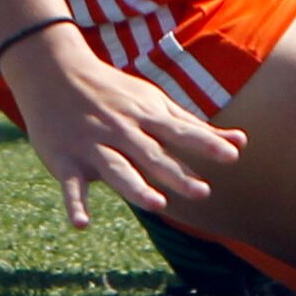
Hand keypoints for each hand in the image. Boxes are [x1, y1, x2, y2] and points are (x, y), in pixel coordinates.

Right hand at [0, 21, 245, 228]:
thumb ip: (194, 128)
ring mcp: (93, 144)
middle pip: (152, 155)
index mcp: (146, 116)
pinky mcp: (65, 160)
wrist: (55, 70)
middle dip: (176, 174)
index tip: (232, 156)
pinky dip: (74, 204)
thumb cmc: (115, 92)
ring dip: (135, 187)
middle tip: (203, 193)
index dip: (206, 144)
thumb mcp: (155, 103)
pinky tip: (81, 225)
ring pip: (116, 168)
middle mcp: (122, 130)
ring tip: (155, 204)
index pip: (181, 132)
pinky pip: (71, 185)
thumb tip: (241, 145)